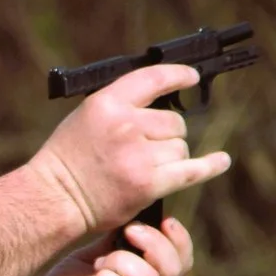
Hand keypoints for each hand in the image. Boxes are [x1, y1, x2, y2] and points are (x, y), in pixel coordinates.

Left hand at [25, 216, 195, 275]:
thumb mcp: (93, 258)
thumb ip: (114, 242)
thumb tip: (130, 214)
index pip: (184, 262)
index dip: (179, 238)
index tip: (163, 219)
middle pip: (174, 269)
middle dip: (151, 242)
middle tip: (127, 233)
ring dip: (118, 263)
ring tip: (97, 268)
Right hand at [27, 63, 231, 236]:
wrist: (53, 199)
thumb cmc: (66, 160)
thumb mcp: (85, 118)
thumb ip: (121, 106)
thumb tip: (165, 105)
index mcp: (106, 103)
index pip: (154, 79)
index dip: (178, 76)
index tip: (191, 77)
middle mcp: (125, 125)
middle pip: (174, 122)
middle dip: (166, 135)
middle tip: (144, 150)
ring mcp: (138, 155)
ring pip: (180, 148)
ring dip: (170, 158)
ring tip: (143, 169)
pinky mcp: (148, 183)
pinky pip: (191, 170)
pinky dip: (210, 166)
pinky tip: (221, 160)